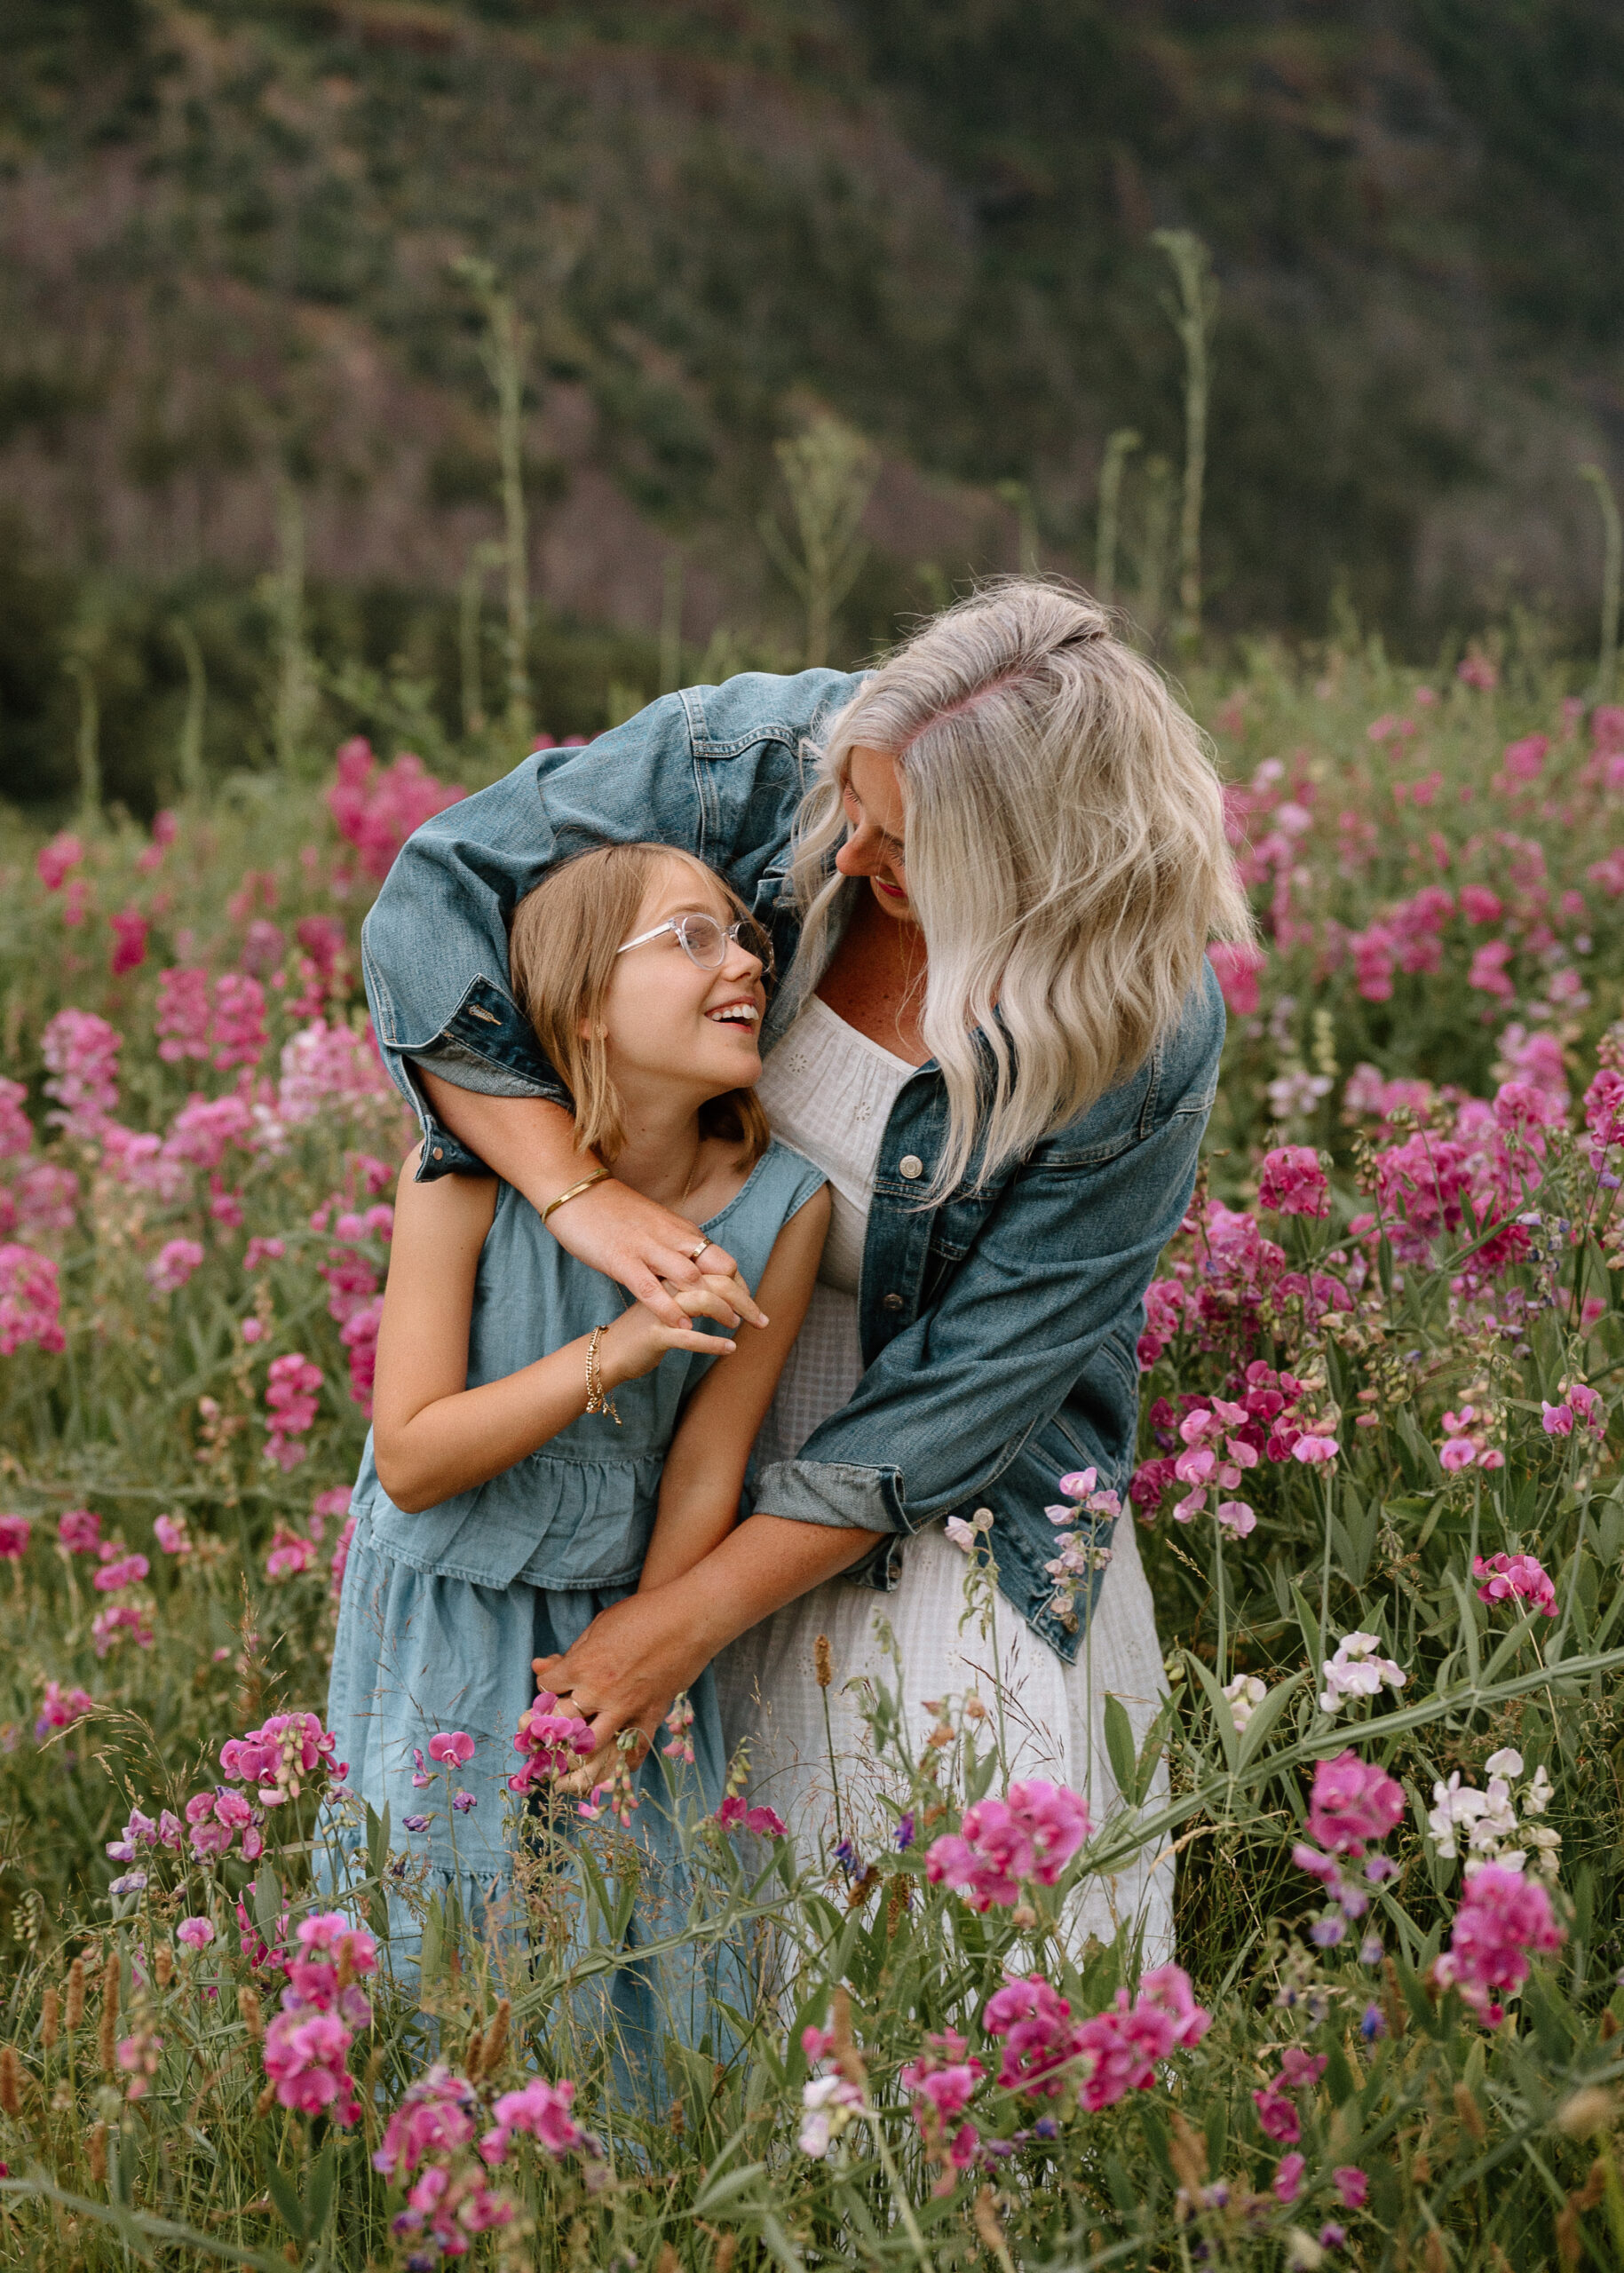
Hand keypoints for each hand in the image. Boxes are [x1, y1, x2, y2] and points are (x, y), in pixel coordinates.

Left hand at [533, 1584, 716, 1785]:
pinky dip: (621, 1764)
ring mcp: (625, 1708)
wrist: (688, 1619)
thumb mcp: (598, 1627)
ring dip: (575, 1758)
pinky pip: (632, 1750)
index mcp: (582, 1665)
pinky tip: (612, 1769)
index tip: (551, 1690)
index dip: (545, 1689)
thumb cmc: (641, 1615)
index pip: (547, 1688)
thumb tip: (538, 1666)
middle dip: (549, 1730)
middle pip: (560, 1723)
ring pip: (590, 1748)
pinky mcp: (650, 1716)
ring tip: (568, 1766)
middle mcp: (599, 1692)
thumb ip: (570, 1652)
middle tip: (546, 1736)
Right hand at [547, 1176, 763, 1333]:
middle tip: (760, 1322)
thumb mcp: (653, 1227)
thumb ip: (672, 1247)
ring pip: (692, 1278)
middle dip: (742, 1297)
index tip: (751, 1307)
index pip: (723, 1260)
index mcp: (680, 1232)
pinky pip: (650, 1288)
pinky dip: (669, 1308)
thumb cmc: (611, 1211)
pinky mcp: (621, 1260)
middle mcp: (671, 1238)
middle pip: (719, 1269)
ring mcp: (646, 1249)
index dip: (741, 1286)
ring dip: (715, 1304)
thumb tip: (687, 1268)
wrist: (576, 1191)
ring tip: (731, 1326)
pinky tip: (684, 1327)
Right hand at [598, 1269, 762, 1384]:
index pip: (714, 1270)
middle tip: (761, 1320)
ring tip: (736, 1327)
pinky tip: (728, 1349)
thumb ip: (694, 1291)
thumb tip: (728, 1293)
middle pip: (715, 1281)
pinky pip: (691, 1336)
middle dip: (744, 1300)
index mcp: (672, 1273)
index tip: (751, 1303)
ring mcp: (660, 1307)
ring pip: (704, 1301)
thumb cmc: (646, 1326)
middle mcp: (667, 1284)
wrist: (610, 1350)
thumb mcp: (669, 1302)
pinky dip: (714, 1343)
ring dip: (728, 1314)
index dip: (739, 1285)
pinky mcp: (655, 1332)